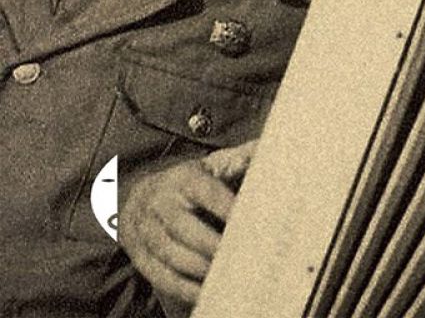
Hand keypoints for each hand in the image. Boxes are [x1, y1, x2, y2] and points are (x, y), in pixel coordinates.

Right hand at [119, 142, 255, 305]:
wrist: (137, 196)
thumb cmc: (187, 183)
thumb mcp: (210, 166)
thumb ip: (240, 160)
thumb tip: (268, 149)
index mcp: (184, 179)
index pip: (206, 192)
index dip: (225, 207)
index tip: (249, 223)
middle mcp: (161, 203)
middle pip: (184, 228)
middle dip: (211, 245)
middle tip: (239, 258)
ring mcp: (146, 231)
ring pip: (171, 254)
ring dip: (199, 269)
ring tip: (225, 278)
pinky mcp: (140, 256)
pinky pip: (161, 276)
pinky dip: (183, 289)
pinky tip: (205, 293)